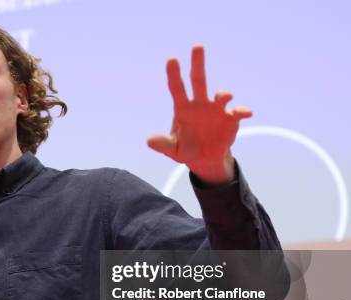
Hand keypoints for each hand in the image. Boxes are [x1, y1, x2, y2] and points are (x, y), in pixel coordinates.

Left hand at [147, 45, 251, 184]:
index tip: (171, 59)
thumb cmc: (186, 149)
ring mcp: (217, 110)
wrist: (205, 158)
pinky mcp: (231, 119)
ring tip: (225, 96)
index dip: (174, 74)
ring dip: (223, 94)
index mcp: (183, 109)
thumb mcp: (173, 150)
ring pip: (220, 96)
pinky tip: (245, 113)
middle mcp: (200, 104)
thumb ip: (163, 144)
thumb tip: (149, 141)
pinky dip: (242, 110)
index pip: (177, 89)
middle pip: (199, 80)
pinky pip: (238, 112)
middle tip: (197, 46)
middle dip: (198, 64)